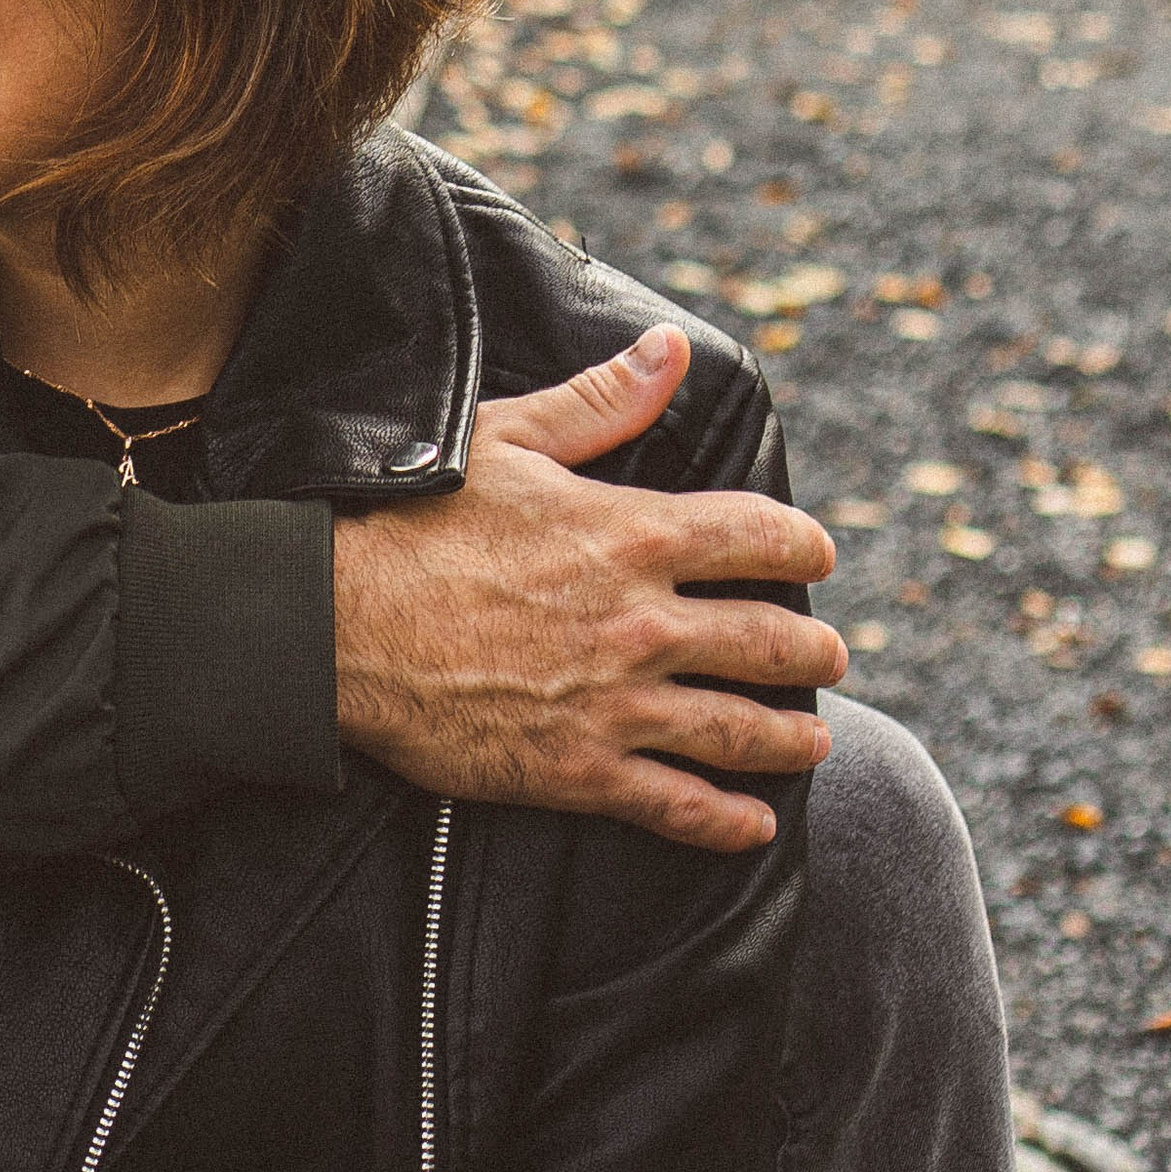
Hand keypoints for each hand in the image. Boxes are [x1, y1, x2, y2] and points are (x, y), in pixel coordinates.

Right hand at [334, 324, 844, 854]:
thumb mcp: (509, 439)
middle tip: (829, 658)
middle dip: (813, 652)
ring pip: (740, 730)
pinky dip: (727, 820)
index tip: (817, 554)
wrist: (341, 625)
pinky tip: (753, 822)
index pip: (757, 537)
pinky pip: (677, 805)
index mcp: (631, 534)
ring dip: (791, 737)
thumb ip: (602, 400)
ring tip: (815, 740)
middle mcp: (642, 623)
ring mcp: (616, 703)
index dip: (801, 545)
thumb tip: (671, 349)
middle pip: (767, 642)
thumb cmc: (416, 522)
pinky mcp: (580, 769)